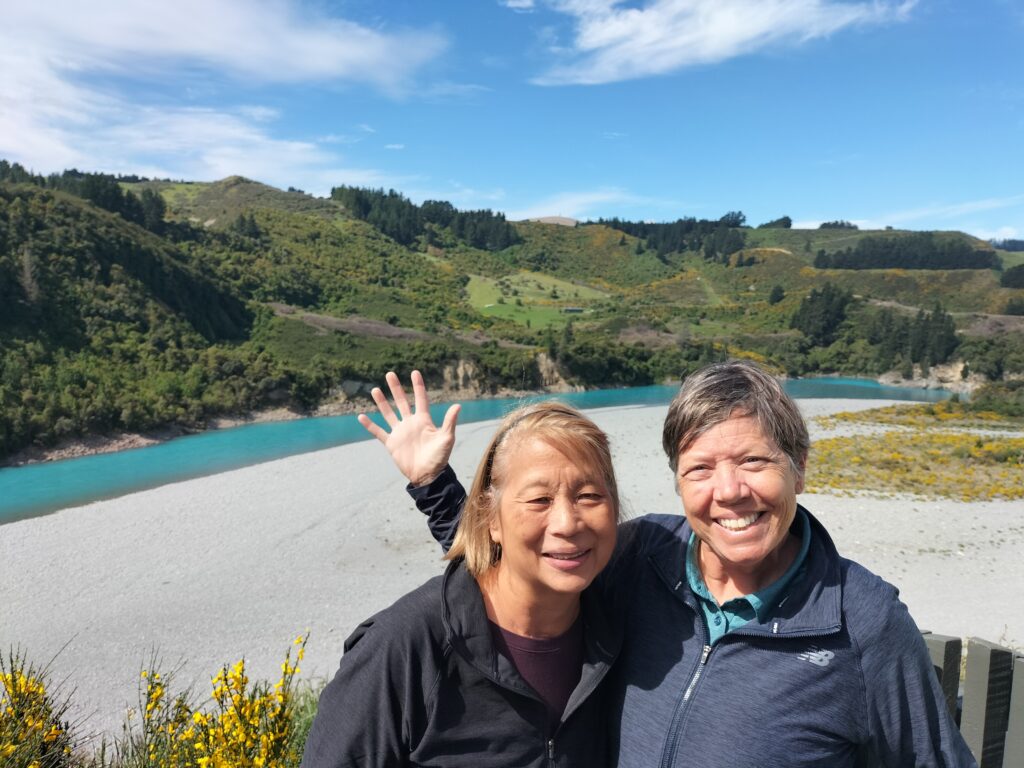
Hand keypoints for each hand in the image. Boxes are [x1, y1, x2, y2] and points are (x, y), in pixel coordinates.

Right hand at [357, 370, 460, 486]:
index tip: (415, 372)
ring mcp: (400, 433)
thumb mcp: (446, 438)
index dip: (418, 386)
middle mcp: (410, 424)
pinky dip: (370, 425)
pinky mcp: (391, 444)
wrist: (427, 475)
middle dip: (396, 388)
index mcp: (424, 420)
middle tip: (390, 374)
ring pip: (388, 413)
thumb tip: (458, 406)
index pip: (421, 399)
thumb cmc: (439, 458)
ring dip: (382, 402)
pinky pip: (378, 432)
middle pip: (402, 402)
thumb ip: (449, 422)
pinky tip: (361, 416)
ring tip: (375, 389)